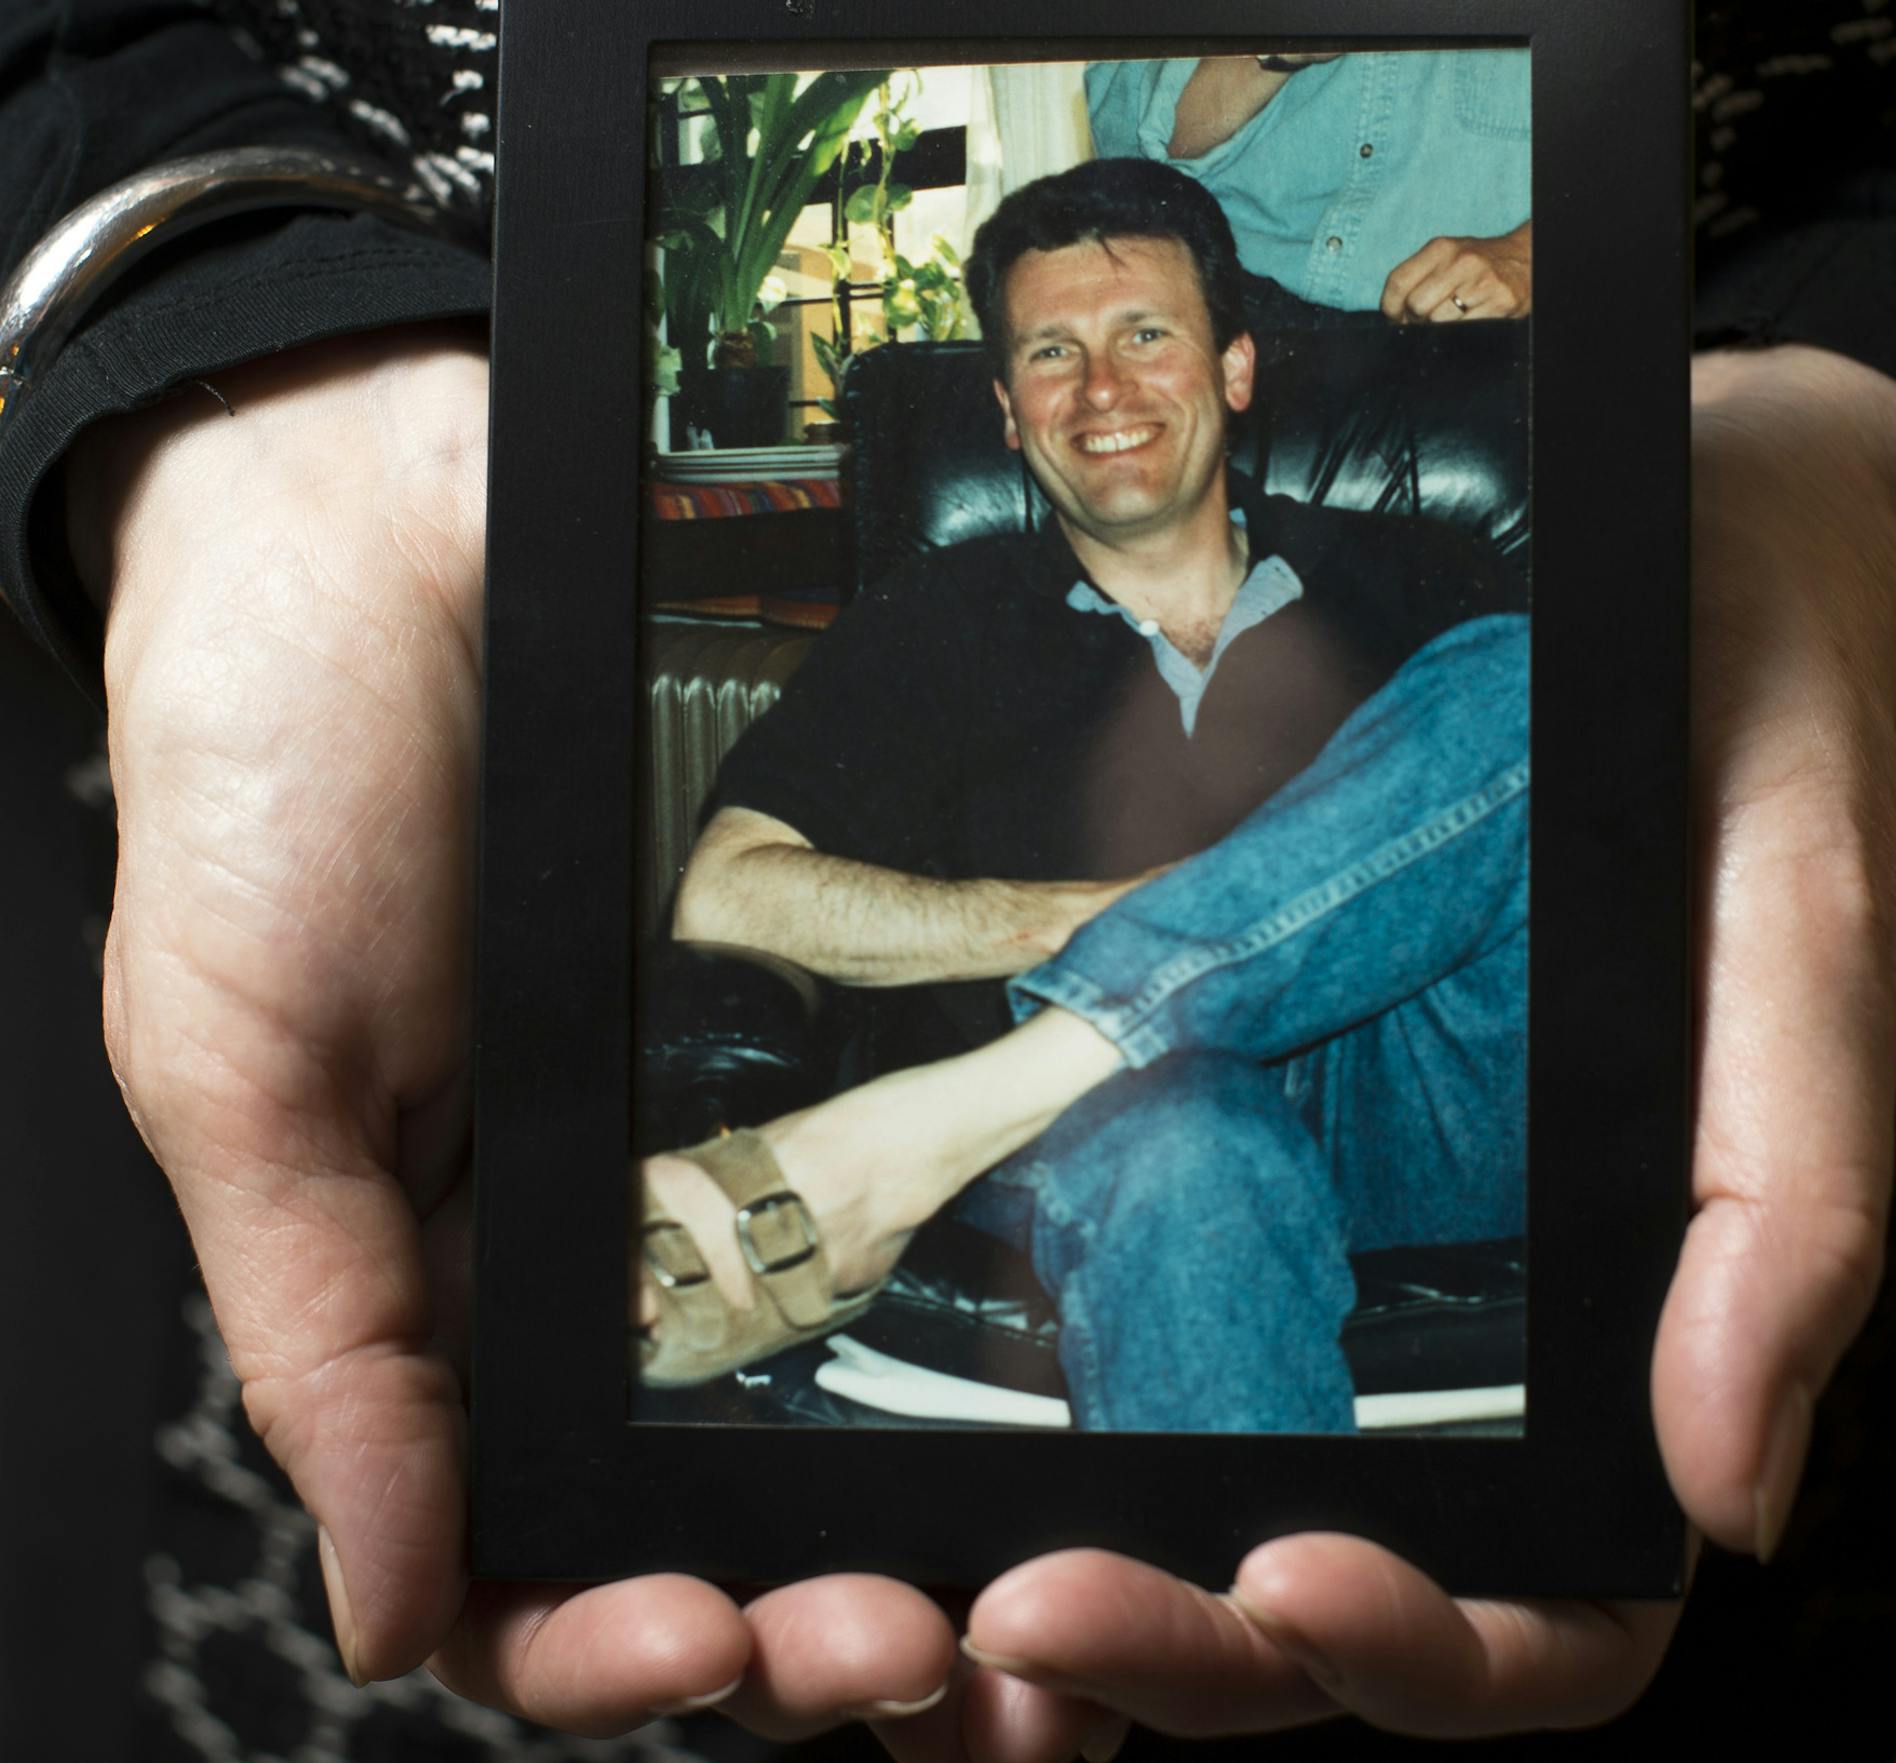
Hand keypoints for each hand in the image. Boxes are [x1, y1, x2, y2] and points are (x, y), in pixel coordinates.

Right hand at [78, 328, 963, 1736]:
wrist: (397, 519)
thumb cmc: (273, 778)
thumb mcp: (238, 1070)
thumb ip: (322, 1335)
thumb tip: (388, 1597)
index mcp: (430, 1295)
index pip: (519, 1549)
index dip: (607, 1641)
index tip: (707, 1640)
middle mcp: (592, 1242)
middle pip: (710, 1494)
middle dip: (804, 1605)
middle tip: (901, 1641)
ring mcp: (714, 1133)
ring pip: (830, 1373)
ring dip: (903, 1490)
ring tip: (992, 1570)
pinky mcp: (815, 1014)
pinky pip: (908, 1163)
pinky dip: (973, 1256)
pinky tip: (1031, 1345)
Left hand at [873, 346, 1895, 1755]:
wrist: (1648, 555)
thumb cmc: (1749, 744)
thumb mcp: (1805, 933)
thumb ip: (1787, 1193)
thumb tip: (1722, 1493)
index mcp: (1618, 1322)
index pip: (1542, 1597)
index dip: (1424, 1646)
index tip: (1292, 1584)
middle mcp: (1450, 1306)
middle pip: (1314, 1587)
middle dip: (1178, 1639)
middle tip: (1036, 1607)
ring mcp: (1316, 1217)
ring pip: (1185, 1490)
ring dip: (1066, 1570)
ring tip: (936, 1578)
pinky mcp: (1216, 1113)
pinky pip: (1110, 1286)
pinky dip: (1015, 1388)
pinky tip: (922, 1384)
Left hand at [1381, 221, 1532, 322]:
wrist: (1525, 259)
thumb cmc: (1478, 264)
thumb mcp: (1446, 257)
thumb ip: (1418, 277)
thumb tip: (1394, 314)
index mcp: (1441, 248)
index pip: (1398, 282)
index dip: (1391, 308)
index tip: (1396, 317)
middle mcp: (1461, 261)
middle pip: (1417, 306)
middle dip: (1417, 320)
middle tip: (1427, 320)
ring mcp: (1482, 283)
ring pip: (1438, 322)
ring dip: (1439, 329)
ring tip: (1452, 318)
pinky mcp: (1500, 303)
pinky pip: (1464, 331)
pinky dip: (1460, 333)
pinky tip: (1469, 321)